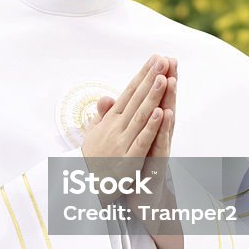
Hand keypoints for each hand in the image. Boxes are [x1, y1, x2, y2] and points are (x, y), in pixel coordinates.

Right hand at [81, 55, 171, 197]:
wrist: (85, 189)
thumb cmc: (93, 160)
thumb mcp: (94, 134)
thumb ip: (102, 116)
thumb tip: (107, 97)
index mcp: (111, 120)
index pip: (129, 92)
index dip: (142, 75)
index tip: (155, 59)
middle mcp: (116, 127)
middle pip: (136, 99)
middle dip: (149, 79)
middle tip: (162, 59)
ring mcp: (122, 142)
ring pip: (140, 116)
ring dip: (152, 96)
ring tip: (163, 78)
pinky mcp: (129, 159)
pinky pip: (142, 141)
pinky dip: (151, 127)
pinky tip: (161, 112)